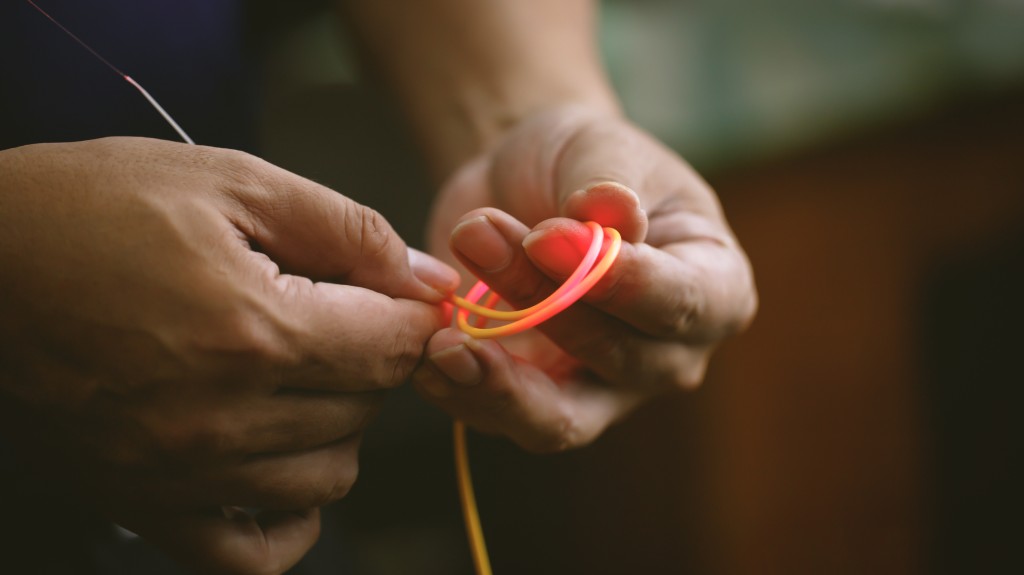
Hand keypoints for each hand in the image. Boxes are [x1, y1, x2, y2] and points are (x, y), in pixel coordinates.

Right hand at [0, 138, 457, 573]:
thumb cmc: (97, 207)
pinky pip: (259, 551)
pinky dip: (290, 514)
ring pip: (330, 475)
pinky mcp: (146, 505)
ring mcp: (182, 473)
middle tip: (334, 314)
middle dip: (371, 355)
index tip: (404, 296)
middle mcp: (221, 416)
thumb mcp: (233, 182)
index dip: (414, 314)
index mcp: (252, 329)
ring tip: (299, 373)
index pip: (394, 345)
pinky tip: (279, 461)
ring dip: (338, 423)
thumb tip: (431, 281)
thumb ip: (350, 231)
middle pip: (368, 405)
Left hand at [414, 107, 755, 451]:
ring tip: (442, 335)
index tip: (549, 238)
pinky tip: (424, 353)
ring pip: (558, 417)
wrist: (521, 180)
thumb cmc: (581, 158)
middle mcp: (668, 353)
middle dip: (541, 302)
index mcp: (714, 286)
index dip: (620, 284)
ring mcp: (604, 389)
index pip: (684, 305)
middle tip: (479, 234)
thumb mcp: (599, 147)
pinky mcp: (536, 398)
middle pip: (617, 358)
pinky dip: (461, 389)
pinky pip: (501, 416)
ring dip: (496, 376)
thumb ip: (608, 184)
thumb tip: (611, 216)